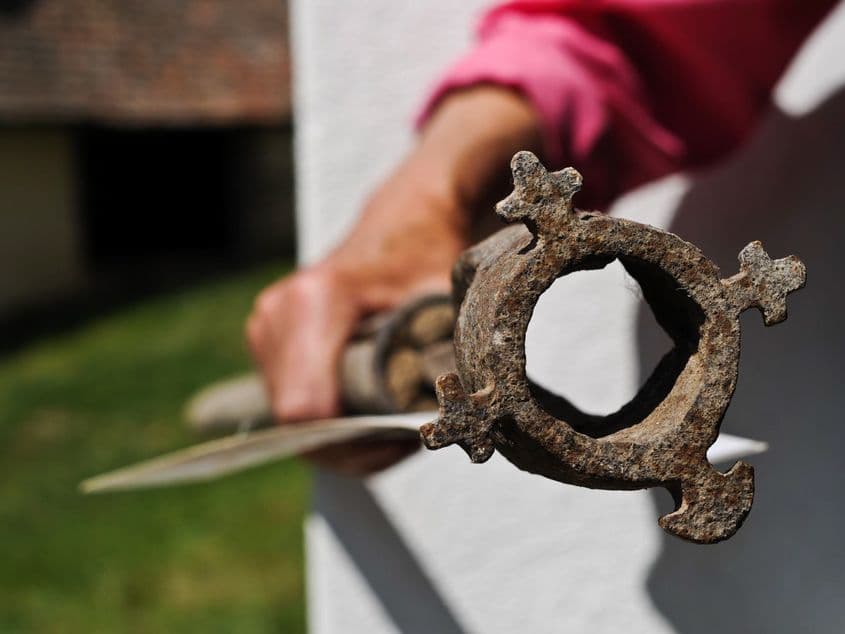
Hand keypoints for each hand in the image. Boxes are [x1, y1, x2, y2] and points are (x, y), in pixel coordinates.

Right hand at [247, 86, 542, 475]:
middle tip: (408, 434)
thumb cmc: (427, 252)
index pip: (305, 409)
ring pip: (293, 418)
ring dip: (343, 434)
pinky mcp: (269, 338)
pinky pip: (292, 400)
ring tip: (395, 421)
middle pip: (299, 422)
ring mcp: (267, 326)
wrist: (406, 220)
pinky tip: (372, 408)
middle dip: (355, 442)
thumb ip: (443, 355)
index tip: (403, 436)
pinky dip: (331, 417)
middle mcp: (278, 313)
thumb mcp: (447, 302)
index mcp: (314, 301)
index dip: (355, 441)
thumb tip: (442, 418)